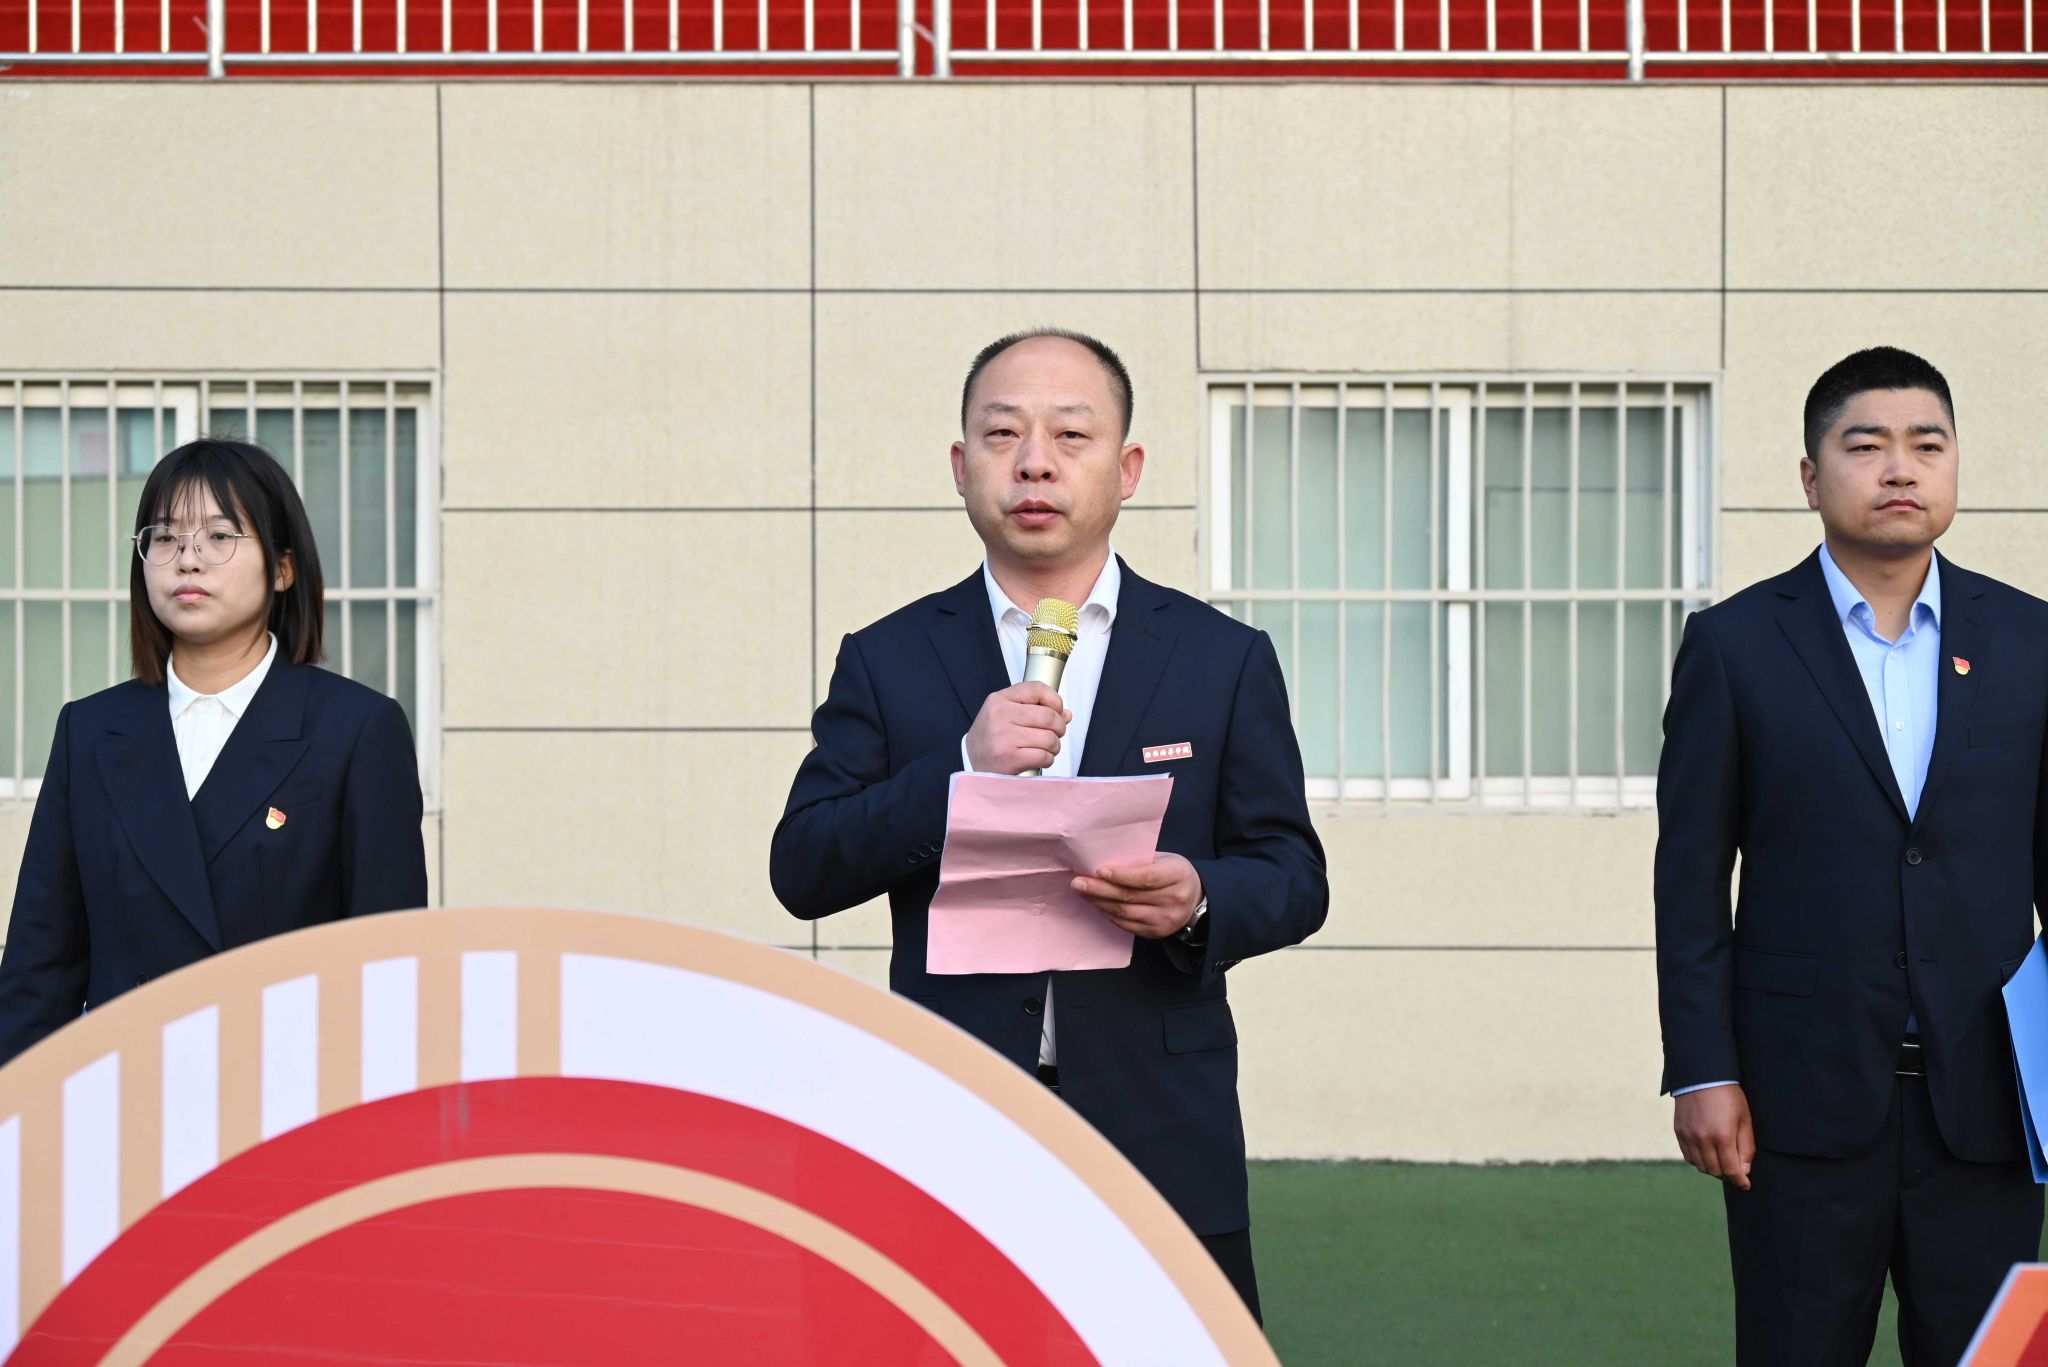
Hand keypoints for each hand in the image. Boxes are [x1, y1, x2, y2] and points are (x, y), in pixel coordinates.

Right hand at [964, 682, 1071, 774]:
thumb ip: (1036, 710)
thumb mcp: (1006, 715)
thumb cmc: (992, 737)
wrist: (970, 761)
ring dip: (1054, 746)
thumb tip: (1066, 714)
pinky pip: (1043, 756)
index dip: (1055, 700)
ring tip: (1047, 749)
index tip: (1057, 710)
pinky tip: (1040, 759)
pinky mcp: (1008, 757)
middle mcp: (999, 715)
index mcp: (999, 700)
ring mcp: (1003, 736)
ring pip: (1049, 738)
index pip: (1037, 689)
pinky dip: (1047, 759)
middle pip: (1048, 716)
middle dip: (1059, 728)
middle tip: (1055, 734)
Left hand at [1072, 854, 1203, 938]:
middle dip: (1100, 890)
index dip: (1122, 876)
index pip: (1146, 878)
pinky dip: (1108, 914)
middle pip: (1130, 897)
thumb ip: (1141, 861)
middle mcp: (1173, 900)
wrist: (1196, 899)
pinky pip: (1126, 925)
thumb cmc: (1173, 873)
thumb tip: (1105, 861)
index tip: (1099, 870)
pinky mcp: (1156, 933)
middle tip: (1078, 882)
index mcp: (1177, 876)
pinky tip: (1096, 903)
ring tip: (1082, 892)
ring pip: (1124, 913)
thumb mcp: (1164, 860)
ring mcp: (1165, 920)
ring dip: (1099, 902)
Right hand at [1674, 1084, 1754, 1190]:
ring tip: (1721, 1162)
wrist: (1702, 1075)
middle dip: (1727, 1175)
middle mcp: (1702, 1138)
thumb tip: (1744, 1170)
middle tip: (1735, 1171)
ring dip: (1712, 1169)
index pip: (1731, 1170)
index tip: (1746, 1185)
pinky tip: (1707, 1155)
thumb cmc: (1728, 1096)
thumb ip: (1746, 1146)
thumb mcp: (1744, 1119)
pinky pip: (1688, 1156)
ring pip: (1700, 1166)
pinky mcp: (1679, 1131)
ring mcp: (1688, 1136)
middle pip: (1715, 1171)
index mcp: (1722, 1135)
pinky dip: (1698, 1160)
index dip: (1740, 1181)